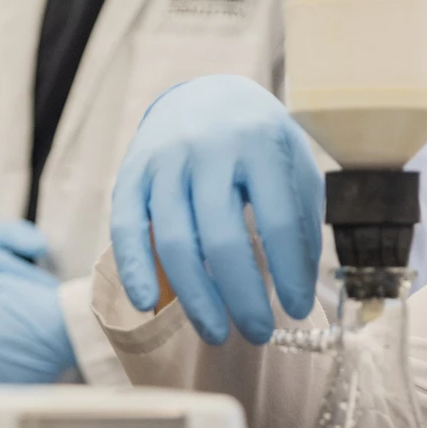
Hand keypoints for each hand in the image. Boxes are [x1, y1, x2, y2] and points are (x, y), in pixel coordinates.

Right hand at [110, 75, 323, 345]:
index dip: (289, 272)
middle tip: (258, 334)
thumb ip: (301, 220)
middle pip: (222, 238)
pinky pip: (125, 230)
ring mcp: (165, 161)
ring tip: (217, 333)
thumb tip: (300, 290)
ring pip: (175, 241)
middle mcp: (211, 150)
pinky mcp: (131, 174)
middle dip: (242, 296)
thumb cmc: (261, 144)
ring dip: (195, 297)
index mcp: (262, 144)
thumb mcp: (295, 167)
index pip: (277, 219)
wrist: (207, 93)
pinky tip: (148, 306)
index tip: (298, 311)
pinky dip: (134, 271)